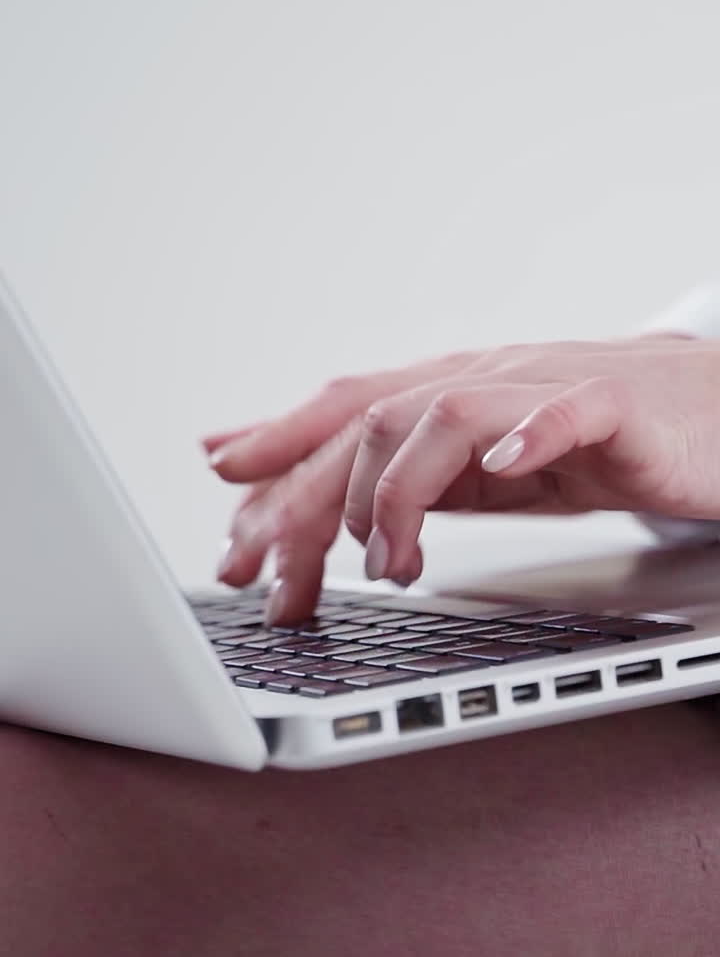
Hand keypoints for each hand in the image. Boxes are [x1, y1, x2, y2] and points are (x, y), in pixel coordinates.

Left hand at [203, 333, 719, 623]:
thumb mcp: (492, 469)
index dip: (276, 447)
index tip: (223, 498)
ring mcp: (545, 388)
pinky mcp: (615, 406)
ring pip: (444, 414)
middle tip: (274, 576)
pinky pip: (567, 412)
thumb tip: (340, 507)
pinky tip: (504, 469)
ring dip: (397, 495)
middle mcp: (485, 380)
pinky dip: (528, 438)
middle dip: (306, 501)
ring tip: (388, 563)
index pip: (344, 412)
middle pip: (370, 421)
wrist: (715, 413)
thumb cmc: (604, 441)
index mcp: (452, 395)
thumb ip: (420, 478)